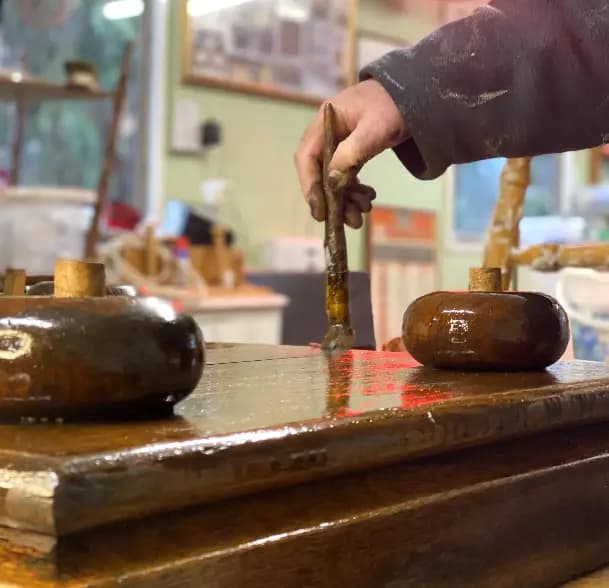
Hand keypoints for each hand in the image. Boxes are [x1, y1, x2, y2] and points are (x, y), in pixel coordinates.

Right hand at [295, 79, 407, 227]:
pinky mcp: (353, 151)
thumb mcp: (376, 128)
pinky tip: (368, 198)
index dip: (309, 185)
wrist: (418, 94)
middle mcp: (328, 134)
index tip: (319, 209)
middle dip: (332, 199)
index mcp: (326, 122)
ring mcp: (341, 144)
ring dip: (346, 199)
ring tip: (362, 213)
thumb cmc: (395, 105)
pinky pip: (348, 176)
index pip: (306, 157)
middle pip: (320, 172)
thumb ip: (353, 152)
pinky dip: (355, 190)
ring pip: (335, 178)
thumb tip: (332, 181)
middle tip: (348, 220)